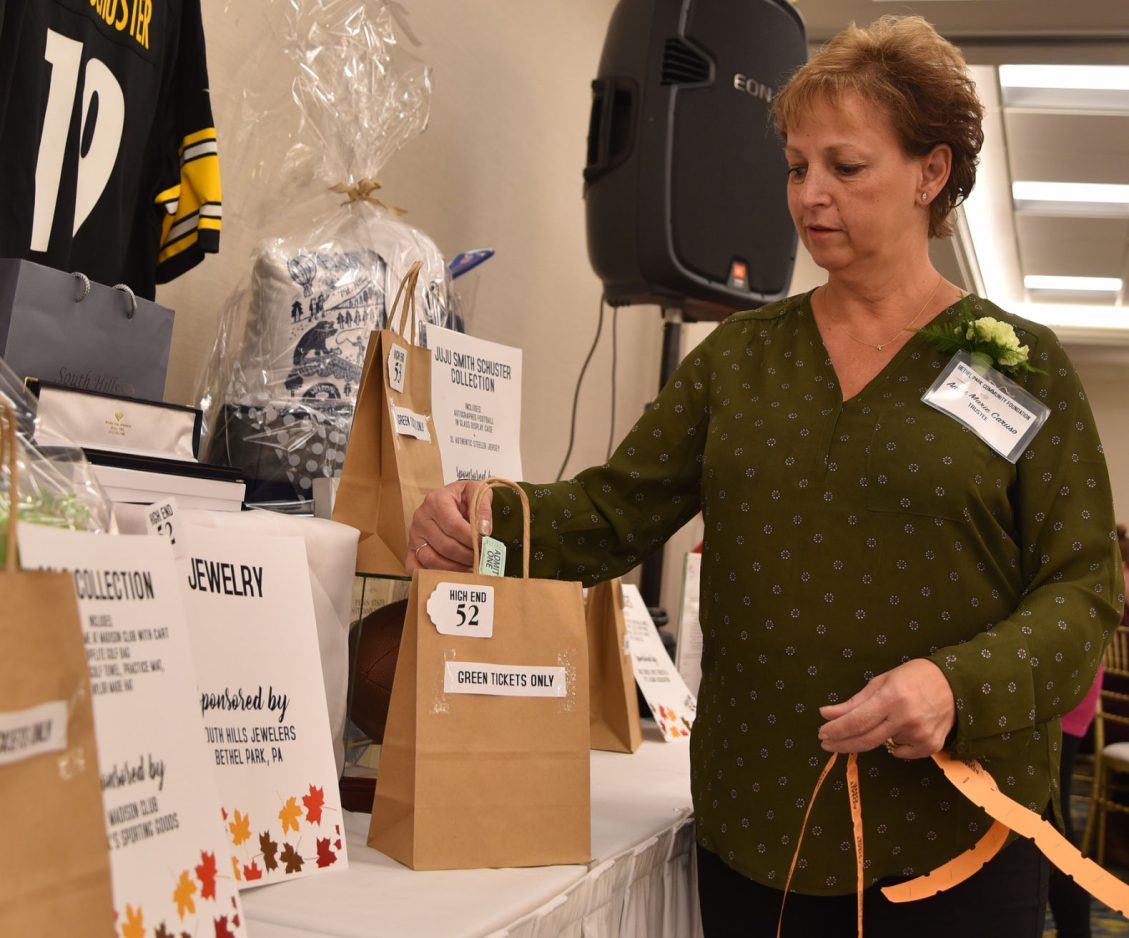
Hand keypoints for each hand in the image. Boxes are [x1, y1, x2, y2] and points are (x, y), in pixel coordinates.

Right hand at [404, 480, 493, 572]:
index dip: (471, 539)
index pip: (454, 526)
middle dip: (466, 556)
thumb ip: (483, 509)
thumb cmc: (463, 497)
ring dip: (454, 568)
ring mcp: (414, 535)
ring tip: (470, 566)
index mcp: (436, 501)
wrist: (450, 498)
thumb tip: (484, 531)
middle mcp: (421, 518)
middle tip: (480, 559)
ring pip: (432, 560)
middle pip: (445, 546)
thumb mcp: (477, 492)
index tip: (484, 545)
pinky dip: (431, 575)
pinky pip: (414, 567)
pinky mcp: (411, 549)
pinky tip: (449, 576)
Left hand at [817, 659, 954, 758]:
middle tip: (827, 744)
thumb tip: (826, 714)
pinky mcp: (931, 746)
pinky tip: (902, 728)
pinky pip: (901, 752)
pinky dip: (895, 743)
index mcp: (892, 697)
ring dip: (878, 733)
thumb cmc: (913, 677)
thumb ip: (854, 702)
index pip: (857, 720)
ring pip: (884, 743)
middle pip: (866, 740)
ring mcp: (920, 734)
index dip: (837, 730)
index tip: (821, 733)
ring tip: (891, 716)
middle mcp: (906, 718)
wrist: (955, 685)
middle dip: (842, 743)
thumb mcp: (881, 682)